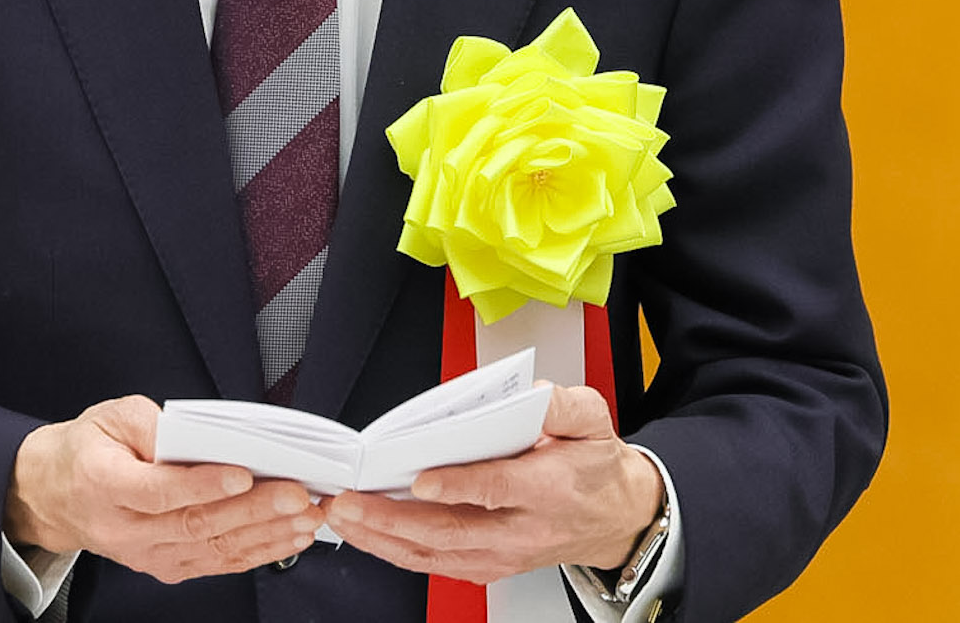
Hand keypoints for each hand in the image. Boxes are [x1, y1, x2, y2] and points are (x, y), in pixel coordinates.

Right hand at [3, 396, 323, 583]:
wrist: (57, 495)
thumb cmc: (88, 450)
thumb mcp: (111, 416)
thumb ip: (151, 424)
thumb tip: (196, 437)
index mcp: (104, 485)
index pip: (160, 491)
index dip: (205, 484)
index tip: (244, 472)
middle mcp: (124, 528)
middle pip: (196, 523)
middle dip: (254, 509)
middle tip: (297, 494)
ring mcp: (146, 554)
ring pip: (213, 548)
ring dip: (266, 534)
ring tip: (307, 517)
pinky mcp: (165, 566)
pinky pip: (216, 563)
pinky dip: (257, 552)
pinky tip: (289, 537)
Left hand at [323, 385, 660, 585]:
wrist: (615, 517)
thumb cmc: (595, 467)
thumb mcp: (593, 420)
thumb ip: (562, 404)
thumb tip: (531, 394)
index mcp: (548, 490)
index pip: (497, 490)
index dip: (457, 486)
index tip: (420, 478)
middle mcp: (521, 530)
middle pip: (452, 531)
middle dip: (392, 518)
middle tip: (352, 501)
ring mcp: (503, 554)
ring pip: (435, 555)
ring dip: (383, 539)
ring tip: (344, 517)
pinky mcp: (488, 565)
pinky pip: (435, 564)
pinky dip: (395, 551)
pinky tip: (367, 533)